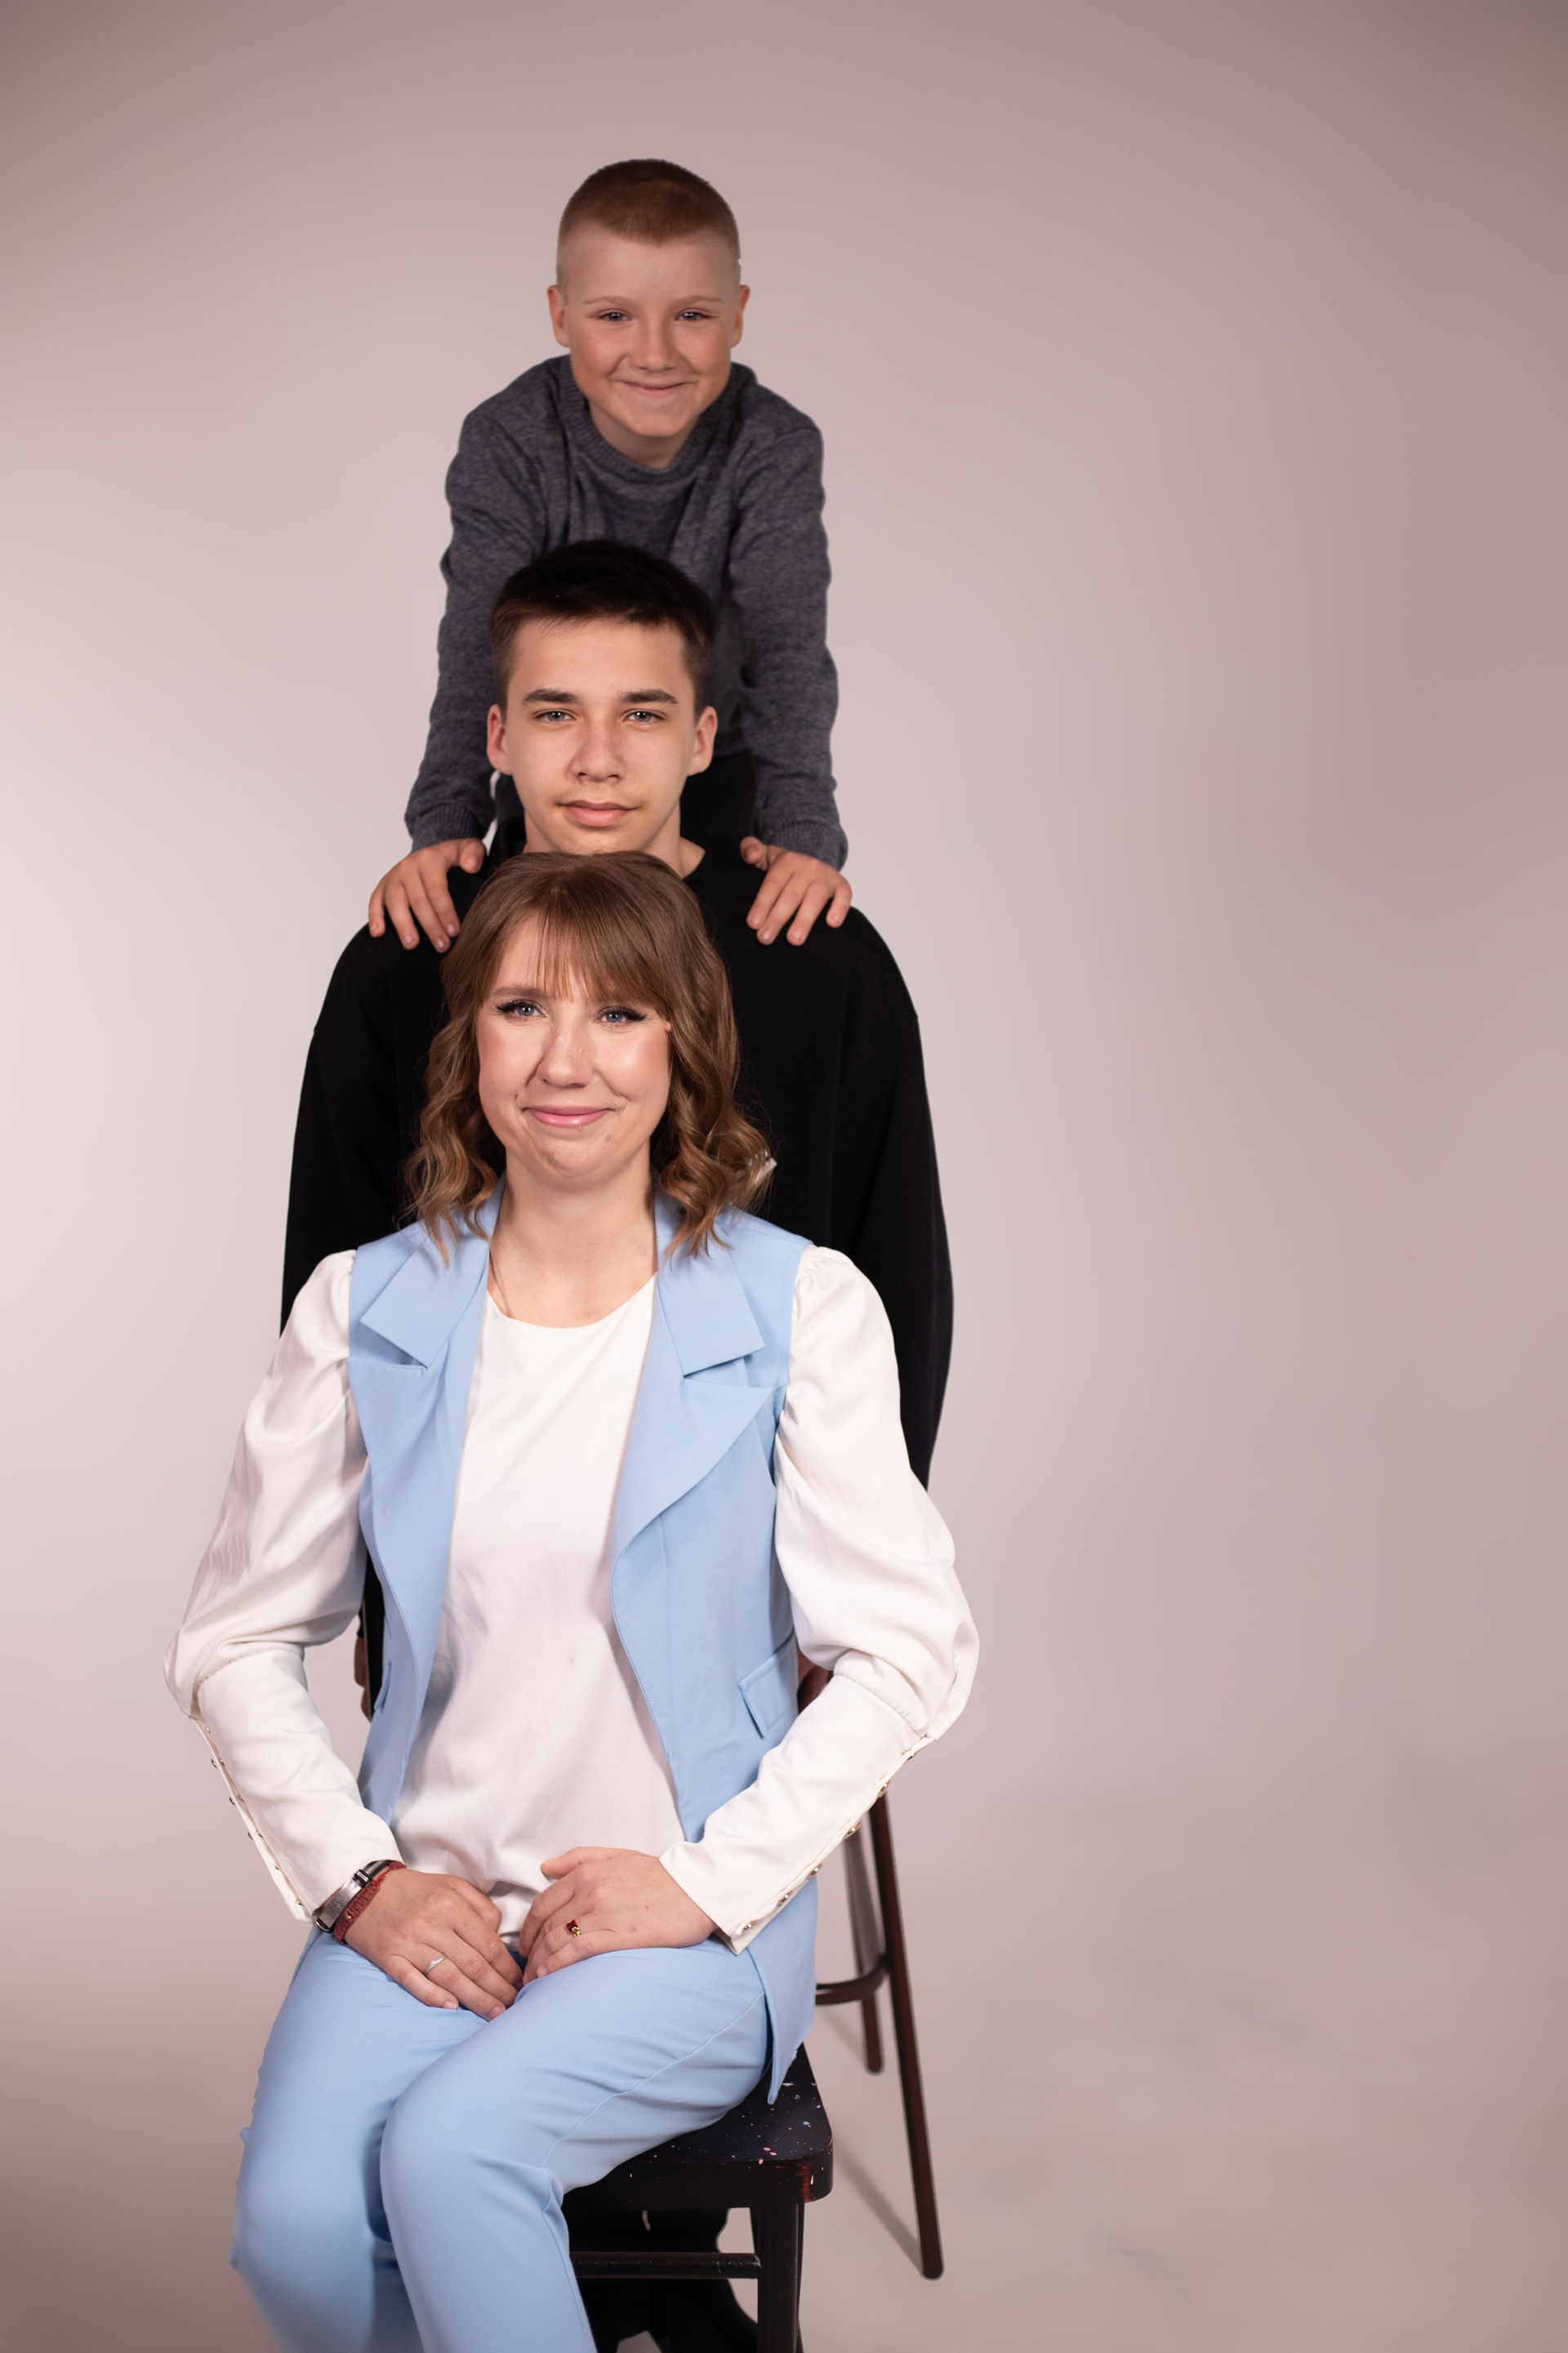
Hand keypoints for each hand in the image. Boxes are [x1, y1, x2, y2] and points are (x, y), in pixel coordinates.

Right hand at [344, 1866, 522, 2019]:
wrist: (364, 1892)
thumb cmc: (414, 1890)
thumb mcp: (451, 1885)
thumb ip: (479, 1905)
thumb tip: (498, 1933)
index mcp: (450, 1904)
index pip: (488, 1943)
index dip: (507, 1967)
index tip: (520, 1982)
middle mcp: (431, 1924)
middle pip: (472, 1964)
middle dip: (497, 1988)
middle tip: (513, 2006)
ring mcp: (409, 1943)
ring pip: (448, 1976)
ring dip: (474, 1999)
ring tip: (493, 2013)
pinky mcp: (388, 1958)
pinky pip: (412, 1981)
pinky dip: (432, 1995)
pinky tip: (452, 2008)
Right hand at [368, 840, 485, 951]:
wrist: (430, 856)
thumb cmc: (452, 858)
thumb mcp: (468, 848)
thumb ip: (474, 852)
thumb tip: (470, 865)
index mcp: (429, 858)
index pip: (436, 888)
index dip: (445, 911)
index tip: (454, 932)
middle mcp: (408, 867)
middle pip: (417, 899)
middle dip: (430, 925)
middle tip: (442, 946)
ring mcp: (393, 877)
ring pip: (395, 903)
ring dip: (403, 925)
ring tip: (412, 945)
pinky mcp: (381, 887)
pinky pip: (374, 902)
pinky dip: (375, 917)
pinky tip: (378, 934)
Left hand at [517, 1848, 714, 1983]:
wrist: (697, 1888)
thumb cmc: (658, 1874)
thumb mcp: (617, 1855)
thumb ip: (578, 1858)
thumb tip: (545, 1866)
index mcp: (587, 1873)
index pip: (541, 1905)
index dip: (528, 1930)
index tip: (526, 1947)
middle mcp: (590, 1892)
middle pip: (545, 1927)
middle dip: (530, 1952)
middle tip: (526, 1971)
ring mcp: (604, 1914)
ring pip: (557, 1941)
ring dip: (540, 1964)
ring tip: (534, 1981)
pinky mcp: (620, 1935)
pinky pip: (577, 1952)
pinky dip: (557, 1966)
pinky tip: (548, 1977)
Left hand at [738, 841, 851, 944]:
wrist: (811, 865)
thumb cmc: (783, 868)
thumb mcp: (766, 855)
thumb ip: (750, 849)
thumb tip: (750, 855)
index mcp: (787, 861)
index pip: (773, 884)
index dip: (762, 903)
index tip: (753, 924)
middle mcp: (808, 867)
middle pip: (791, 895)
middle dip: (777, 918)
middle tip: (765, 939)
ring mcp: (825, 877)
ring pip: (815, 899)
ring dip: (804, 920)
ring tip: (794, 940)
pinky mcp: (841, 885)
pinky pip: (844, 895)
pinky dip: (840, 908)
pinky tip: (831, 924)